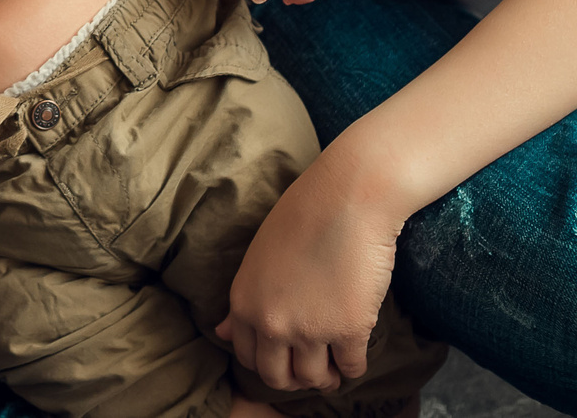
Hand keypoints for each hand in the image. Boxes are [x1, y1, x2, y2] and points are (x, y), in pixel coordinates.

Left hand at [216, 154, 403, 391]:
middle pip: (278, 377)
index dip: (268, 363)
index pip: (247, 356)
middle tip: (311, 369)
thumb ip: (244, 299)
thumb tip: (220, 332)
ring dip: (326, 378)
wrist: (346, 198)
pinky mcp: (349, 330)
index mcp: (244, 302)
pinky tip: (355, 353)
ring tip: (334, 368)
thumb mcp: (258, 257)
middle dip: (295, 378)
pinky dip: (354, 367)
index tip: (284, 359)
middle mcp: (271, 322)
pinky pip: (352, 368)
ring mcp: (310, 330)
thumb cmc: (304, 217)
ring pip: (315, 378)